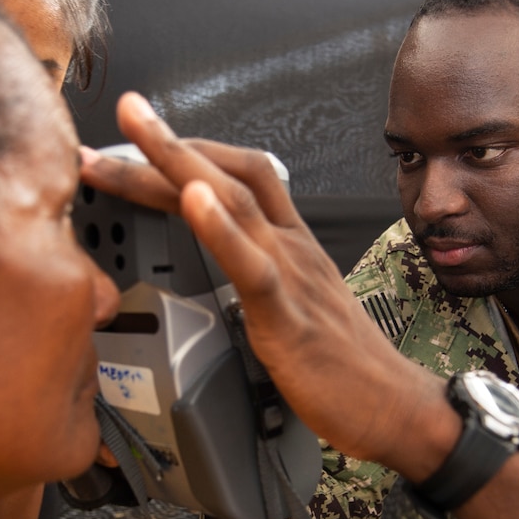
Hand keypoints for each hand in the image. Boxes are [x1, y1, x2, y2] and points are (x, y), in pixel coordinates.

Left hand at [81, 93, 455, 472]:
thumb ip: (257, 278)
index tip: (139, 140)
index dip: (190, 151)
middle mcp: (290, 246)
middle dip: (167, 143)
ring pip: (233, 201)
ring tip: (139, 131)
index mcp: (289, 244)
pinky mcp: (289, 315)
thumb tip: (218, 272)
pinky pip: (252, 264)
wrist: (393, 408)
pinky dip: (219, 229)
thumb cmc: (344, 368)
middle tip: (125, 109)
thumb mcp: (292, 306)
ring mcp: (291, 274)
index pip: (238, 175)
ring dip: (179, 162)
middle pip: (226, 174)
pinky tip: (193, 202)